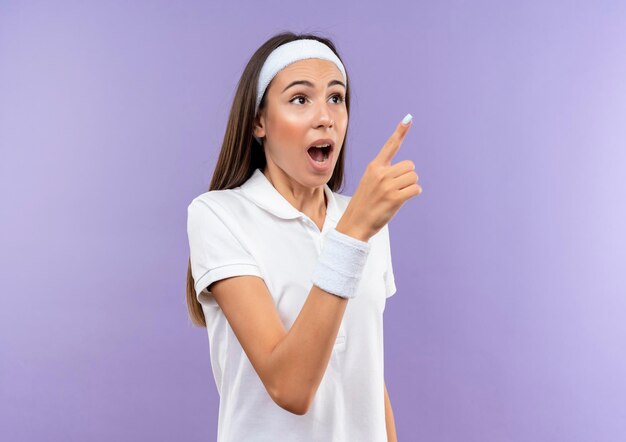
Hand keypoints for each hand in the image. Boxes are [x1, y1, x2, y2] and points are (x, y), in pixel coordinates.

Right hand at [337, 114, 421, 240]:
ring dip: (410, 186)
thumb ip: (384, 174)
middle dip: (408, 176)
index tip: (409, 118)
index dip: (400, 131)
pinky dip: (413, 194)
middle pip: (410, 166)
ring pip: (414, 177)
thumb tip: (407, 171)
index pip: (390, 145)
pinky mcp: (395, 198)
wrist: (355, 224)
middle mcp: (381, 173)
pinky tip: (401, 201)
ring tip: (396, 196)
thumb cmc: (364, 205)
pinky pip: (415, 189)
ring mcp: (387, 185)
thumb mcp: (369, 183)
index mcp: (374, 167)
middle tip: (396, 188)